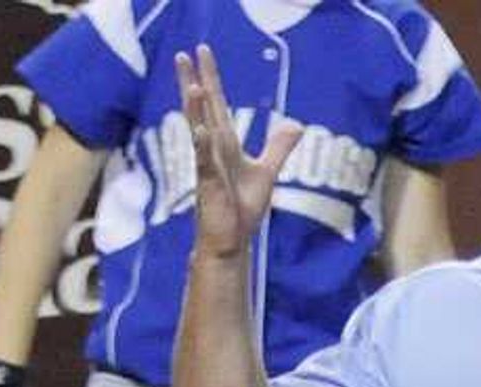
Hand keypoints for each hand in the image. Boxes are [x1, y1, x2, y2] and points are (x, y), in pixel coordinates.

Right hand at [176, 43, 302, 259]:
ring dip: (196, 110)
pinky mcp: (210, 186)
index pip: (216, 104)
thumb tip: (296, 124)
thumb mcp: (266, 171)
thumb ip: (278, 146)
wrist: (231, 241)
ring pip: (200, 132)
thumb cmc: (241, 209)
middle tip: (184, 54)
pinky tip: (201, 131)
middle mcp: (213, 150)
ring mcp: (208, 167)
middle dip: (195, 82)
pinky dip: (203, 147)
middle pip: (203, 110)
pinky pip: (205, 163)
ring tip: (193, 85)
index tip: (202, 51)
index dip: (210, 78)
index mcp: (225, 144)